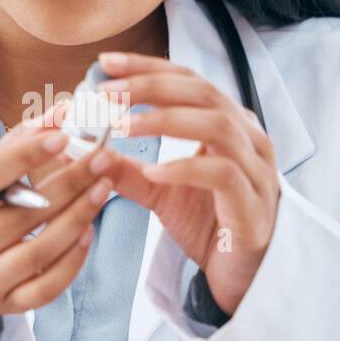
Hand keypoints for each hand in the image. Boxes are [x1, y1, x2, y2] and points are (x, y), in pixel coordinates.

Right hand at [0, 105, 113, 335]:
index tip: (61, 136)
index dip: (24, 157)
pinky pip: (48, 285)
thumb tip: (59, 113)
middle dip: (68, 183)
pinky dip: (72, 258)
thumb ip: (13, 146)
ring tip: (103, 188)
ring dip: (78, 216)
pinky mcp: (8, 305)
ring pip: (40, 251)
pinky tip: (88, 230)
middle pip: (21, 215)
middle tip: (100, 157)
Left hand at [89, 51, 280, 316]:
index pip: (188, 80)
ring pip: (217, 125)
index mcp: (228, 124)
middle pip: (202, 93)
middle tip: (107, 93)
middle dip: (151, 86)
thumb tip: (83, 148)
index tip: (105, 64)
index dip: (147, 68)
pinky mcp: (253, 204)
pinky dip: (184, 168)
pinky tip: (152, 171)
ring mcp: (256, 169)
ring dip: (165, 120)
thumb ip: (126, 168)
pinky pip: (222, 175)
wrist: (242, 275)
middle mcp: (248, 138)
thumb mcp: (159, 191)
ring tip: (122, 126)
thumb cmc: (210, 224)